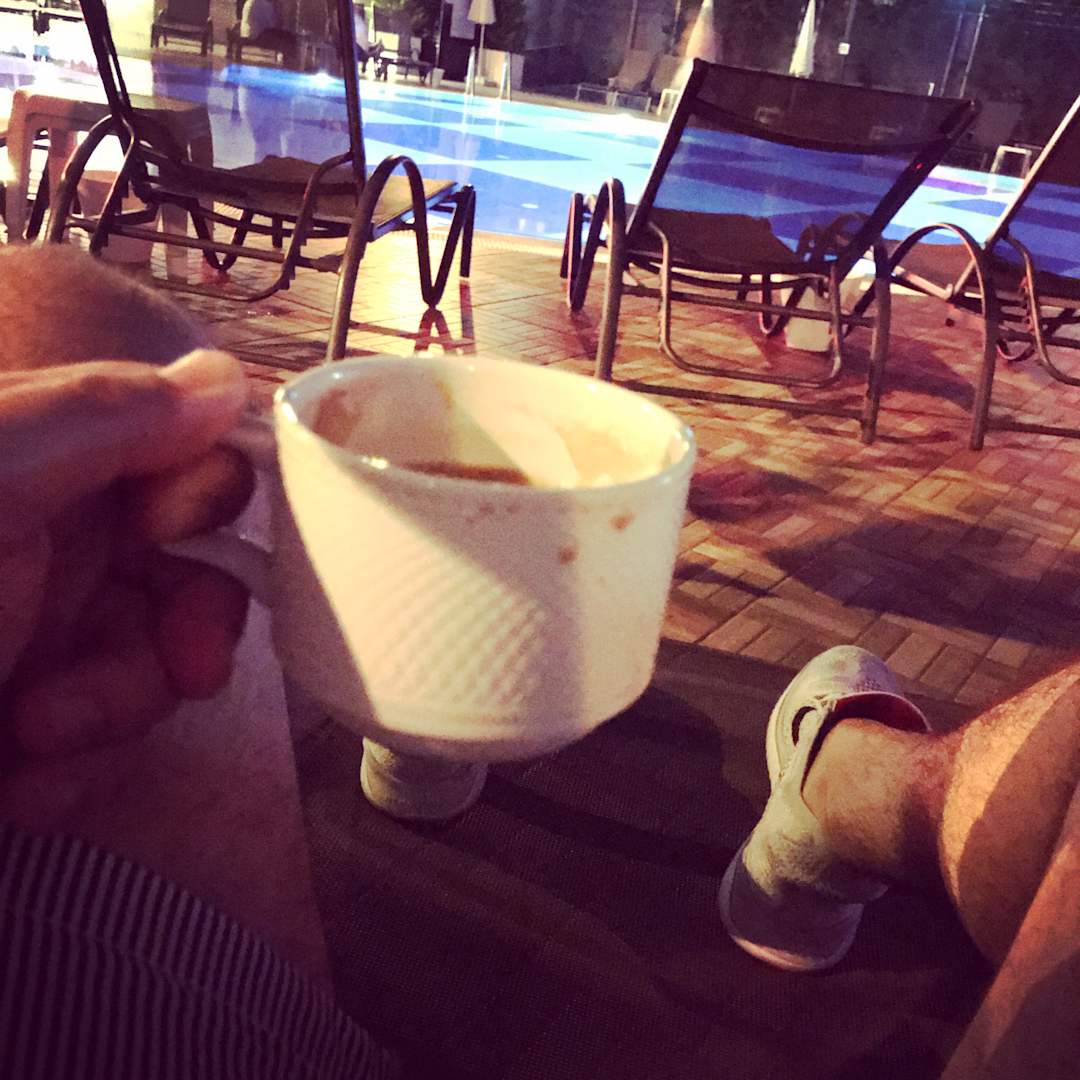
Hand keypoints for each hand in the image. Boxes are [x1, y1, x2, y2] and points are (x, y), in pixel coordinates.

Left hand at [0, 350, 252, 769]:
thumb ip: (103, 413)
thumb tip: (231, 375)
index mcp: (38, 462)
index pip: (174, 456)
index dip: (202, 497)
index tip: (169, 531)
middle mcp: (46, 543)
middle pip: (186, 574)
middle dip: (183, 632)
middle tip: (180, 672)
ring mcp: (35, 640)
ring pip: (155, 668)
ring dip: (119, 716)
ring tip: (32, 742)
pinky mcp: (24, 730)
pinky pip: (101, 747)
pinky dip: (74, 777)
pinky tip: (21, 792)